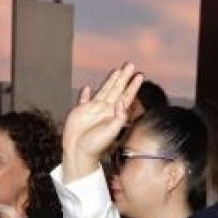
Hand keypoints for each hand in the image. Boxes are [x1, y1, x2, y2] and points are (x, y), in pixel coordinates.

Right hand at [61, 63, 142, 181]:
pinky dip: (85, 95)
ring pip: (103, 91)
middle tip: (130, 65)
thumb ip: (119, 117)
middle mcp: (105, 110)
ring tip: (117, 70)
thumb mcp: (111, 131)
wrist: (78, 153)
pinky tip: (87, 88)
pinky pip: (84, 100)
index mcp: (113, 114)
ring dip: (110, 81)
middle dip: (123, 78)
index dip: (132, 86)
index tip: (139, 75)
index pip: (126, 97)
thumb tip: (122, 102)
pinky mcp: (81, 112)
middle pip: (116, 90)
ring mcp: (93, 110)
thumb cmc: (95, 146)